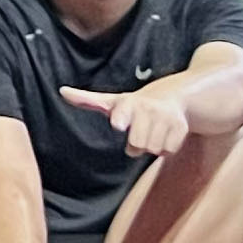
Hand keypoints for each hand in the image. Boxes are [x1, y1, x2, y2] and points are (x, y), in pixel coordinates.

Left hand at [62, 82, 197, 158]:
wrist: (171, 98)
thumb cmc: (134, 104)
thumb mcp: (111, 101)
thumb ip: (86, 99)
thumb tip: (62, 91)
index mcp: (128, 103)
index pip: (124, 113)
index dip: (121, 118)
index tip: (118, 123)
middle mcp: (147, 108)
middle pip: (138, 144)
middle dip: (136, 144)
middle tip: (138, 132)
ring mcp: (166, 117)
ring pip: (154, 149)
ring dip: (150, 147)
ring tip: (150, 132)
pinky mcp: (181, 127)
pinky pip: (169, 150)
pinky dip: (165, 148)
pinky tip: (163, 135)